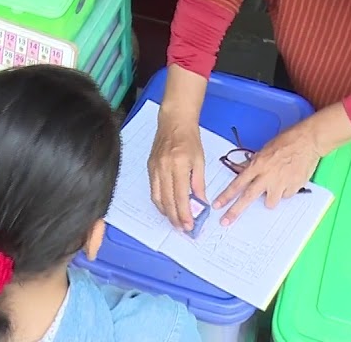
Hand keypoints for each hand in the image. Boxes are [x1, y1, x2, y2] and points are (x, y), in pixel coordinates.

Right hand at [148, 109, 206, 230]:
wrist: (174, 122)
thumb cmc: (190, 139)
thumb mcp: (200, 160)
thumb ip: (199, 183)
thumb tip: (201, 202)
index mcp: (179, 165)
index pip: (180, 196)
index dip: (184, 214)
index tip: (189, 226)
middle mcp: (164, 168)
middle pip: (167, 200)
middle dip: (174, 217)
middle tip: (182, 228)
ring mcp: (154, 168)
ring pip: (157, 197)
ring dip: (165, 212)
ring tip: (174, 221)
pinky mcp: (149, 167)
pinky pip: (153, 189)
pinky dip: (159, 201)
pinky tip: (166, 207)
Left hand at [214, 121, 322, 225]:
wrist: (308, 141)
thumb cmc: (287, 141)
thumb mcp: (265, 150)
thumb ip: (254, 164)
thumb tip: (243, 171)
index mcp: (258, 165)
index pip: (238, 183)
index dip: (226, 196)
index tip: (218, 205)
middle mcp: (267, 176)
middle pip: (248, 197)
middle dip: (235, 211)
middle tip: (225, 221)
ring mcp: (281, 183)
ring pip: (270, 202)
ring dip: (270, 197)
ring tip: (277, 185)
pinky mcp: (293, 187)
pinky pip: (286, 196)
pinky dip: (286, 191)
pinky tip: (289, 179)